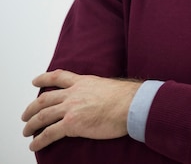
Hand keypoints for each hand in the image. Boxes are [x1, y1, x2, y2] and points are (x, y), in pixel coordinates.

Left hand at [21, 69, 140, 151]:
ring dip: (31, 124)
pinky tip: (34, 145)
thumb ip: (99, 90)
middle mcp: (74, 93)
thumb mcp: (110, 86)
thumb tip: (104, 97)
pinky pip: (49, 133)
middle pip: (45, 99)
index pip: (59, 77)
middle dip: (32, 108)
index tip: (35, 81)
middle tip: (26, 115)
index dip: (44, 79)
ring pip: (42, 115)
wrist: (132, 105)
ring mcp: (71, 108)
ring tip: (27, 131)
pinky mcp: (71, 124)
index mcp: (84, 82)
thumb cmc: (128, 97)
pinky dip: (39, 141)